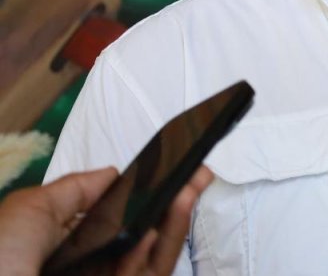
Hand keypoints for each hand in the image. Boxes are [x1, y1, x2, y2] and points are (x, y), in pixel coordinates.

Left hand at [0, 166, 212, 275]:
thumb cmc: (1, 257)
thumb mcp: (30, 210)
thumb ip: (75, 189)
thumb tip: (114, 172)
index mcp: (72, 249)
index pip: (122, 221)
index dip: (149, 197)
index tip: (171, 171)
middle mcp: (95, 269)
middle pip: (148, 237)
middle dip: (175, 204)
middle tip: (199, 175)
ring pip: (156, 257)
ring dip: (176, 221)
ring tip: (191, 188)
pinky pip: (149, 275)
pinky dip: (157, 251)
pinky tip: (157, 228)